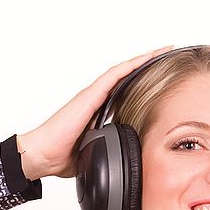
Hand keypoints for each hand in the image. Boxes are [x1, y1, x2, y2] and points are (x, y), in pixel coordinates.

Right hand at [17, 45, 174, 180]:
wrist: (41, 155)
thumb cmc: (61, 156)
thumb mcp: (95, 151)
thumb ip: (109, 147)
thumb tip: (124, 158)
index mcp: (97, 109)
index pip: (123, 88)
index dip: (141, 79)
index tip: (160, 73)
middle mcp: (95, 97)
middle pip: (125, 75)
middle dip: (147, 63)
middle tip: (167, 53)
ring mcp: (91, 95)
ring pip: (121, 71)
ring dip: (142, 59)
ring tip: (162, 50)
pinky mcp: (89, 96)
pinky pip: (113, 76)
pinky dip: (129, 66)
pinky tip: (144, 58)